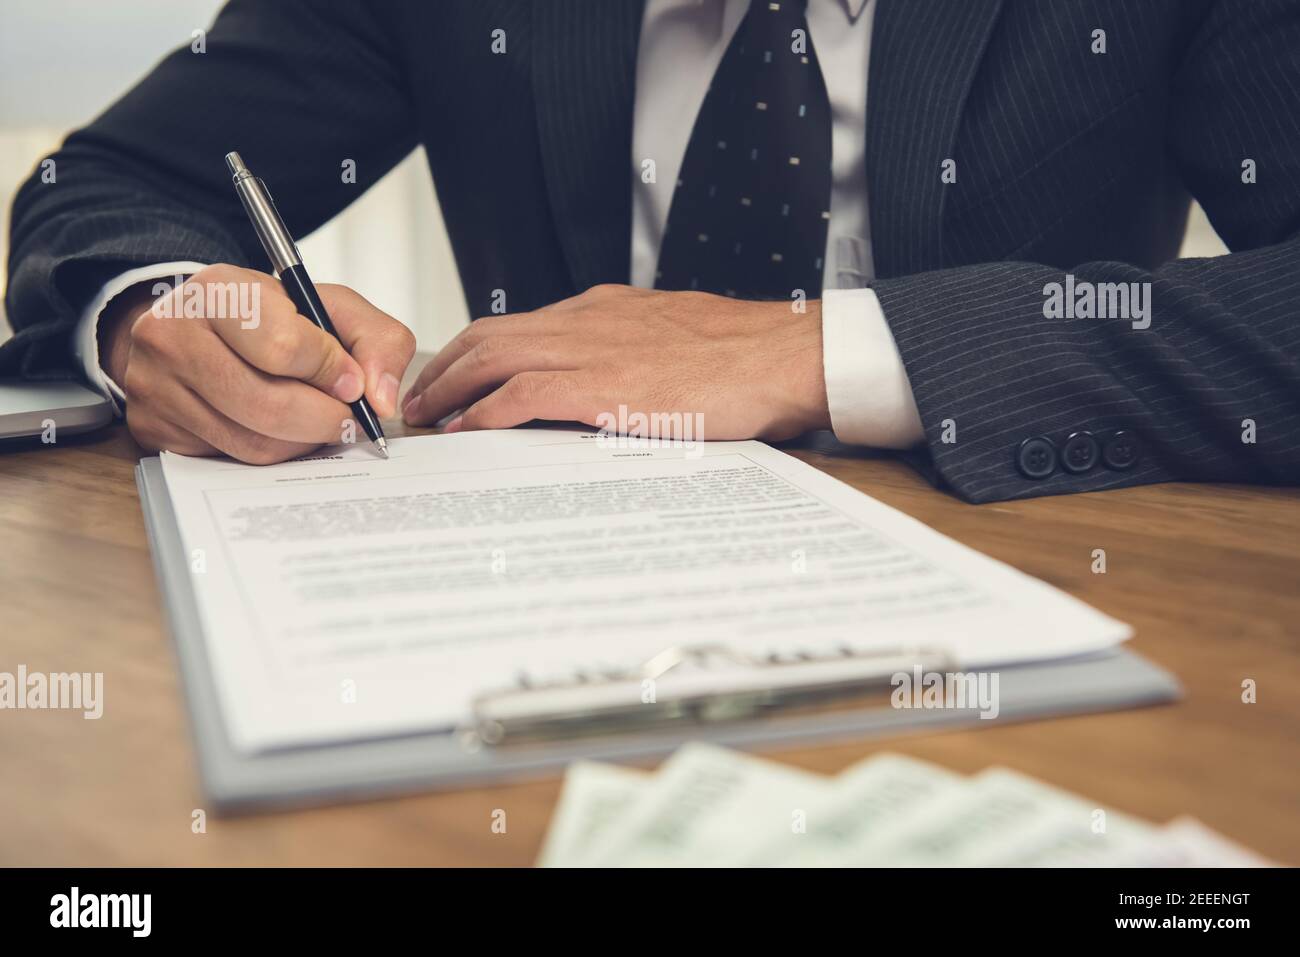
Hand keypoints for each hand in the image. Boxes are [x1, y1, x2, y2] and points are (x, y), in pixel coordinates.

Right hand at [102, 264, 414, 463]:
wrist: (198, 328)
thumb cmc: (272, 319)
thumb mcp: (331, 307)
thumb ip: (376, 341)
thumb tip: (381, 398)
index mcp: (218, 290)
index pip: (285, 347)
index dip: (332, 373)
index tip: (353, 383)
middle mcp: (172, 333)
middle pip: (269, 405)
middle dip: (324, 420)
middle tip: (347, 419)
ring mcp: (154, 383)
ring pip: (253, 442)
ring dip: (301, 442)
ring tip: (316, 421)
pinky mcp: (152, 426)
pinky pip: (229, 459)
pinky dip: (270, 453)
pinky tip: (280, 431)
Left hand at [401, 285, 830, 440]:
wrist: (782, 354)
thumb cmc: (743, 354)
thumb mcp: (674, 341)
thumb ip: (632, 354)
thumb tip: (613, 385)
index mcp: (602, 310)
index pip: (517, 325)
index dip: (475, 352)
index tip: (454, 377)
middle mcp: (584, 321)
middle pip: (487, 335)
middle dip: (443, 368)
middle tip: (418, 399)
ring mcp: (589, 350)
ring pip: (491, 359)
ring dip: (449, 390)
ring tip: (426, 419)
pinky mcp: (599, 386)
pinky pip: (519, 396)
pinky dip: (483, 414)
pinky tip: (467, 434)